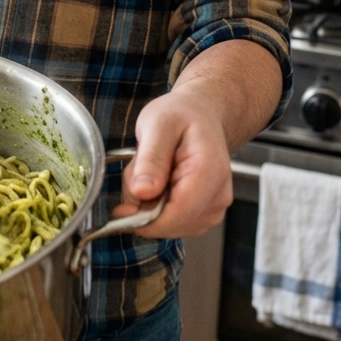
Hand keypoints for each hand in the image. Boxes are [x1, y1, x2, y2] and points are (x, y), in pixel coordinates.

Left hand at [113, 88, 232, 238]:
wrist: (199, 114)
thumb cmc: (180, 115)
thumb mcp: (157, 125)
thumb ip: (150, 159)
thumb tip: (142, 193)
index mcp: (208, 172)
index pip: (178, 215)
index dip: (145, 219)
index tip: (122, 209)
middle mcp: (217, 195)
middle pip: (171, 224)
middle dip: (144, 207)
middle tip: (139, 172)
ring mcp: (214, 208)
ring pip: (169, 226)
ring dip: (149, 207)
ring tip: (151, 172)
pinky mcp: (205, 214)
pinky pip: (173, 224)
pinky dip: (157, 208)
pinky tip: (158, 183)